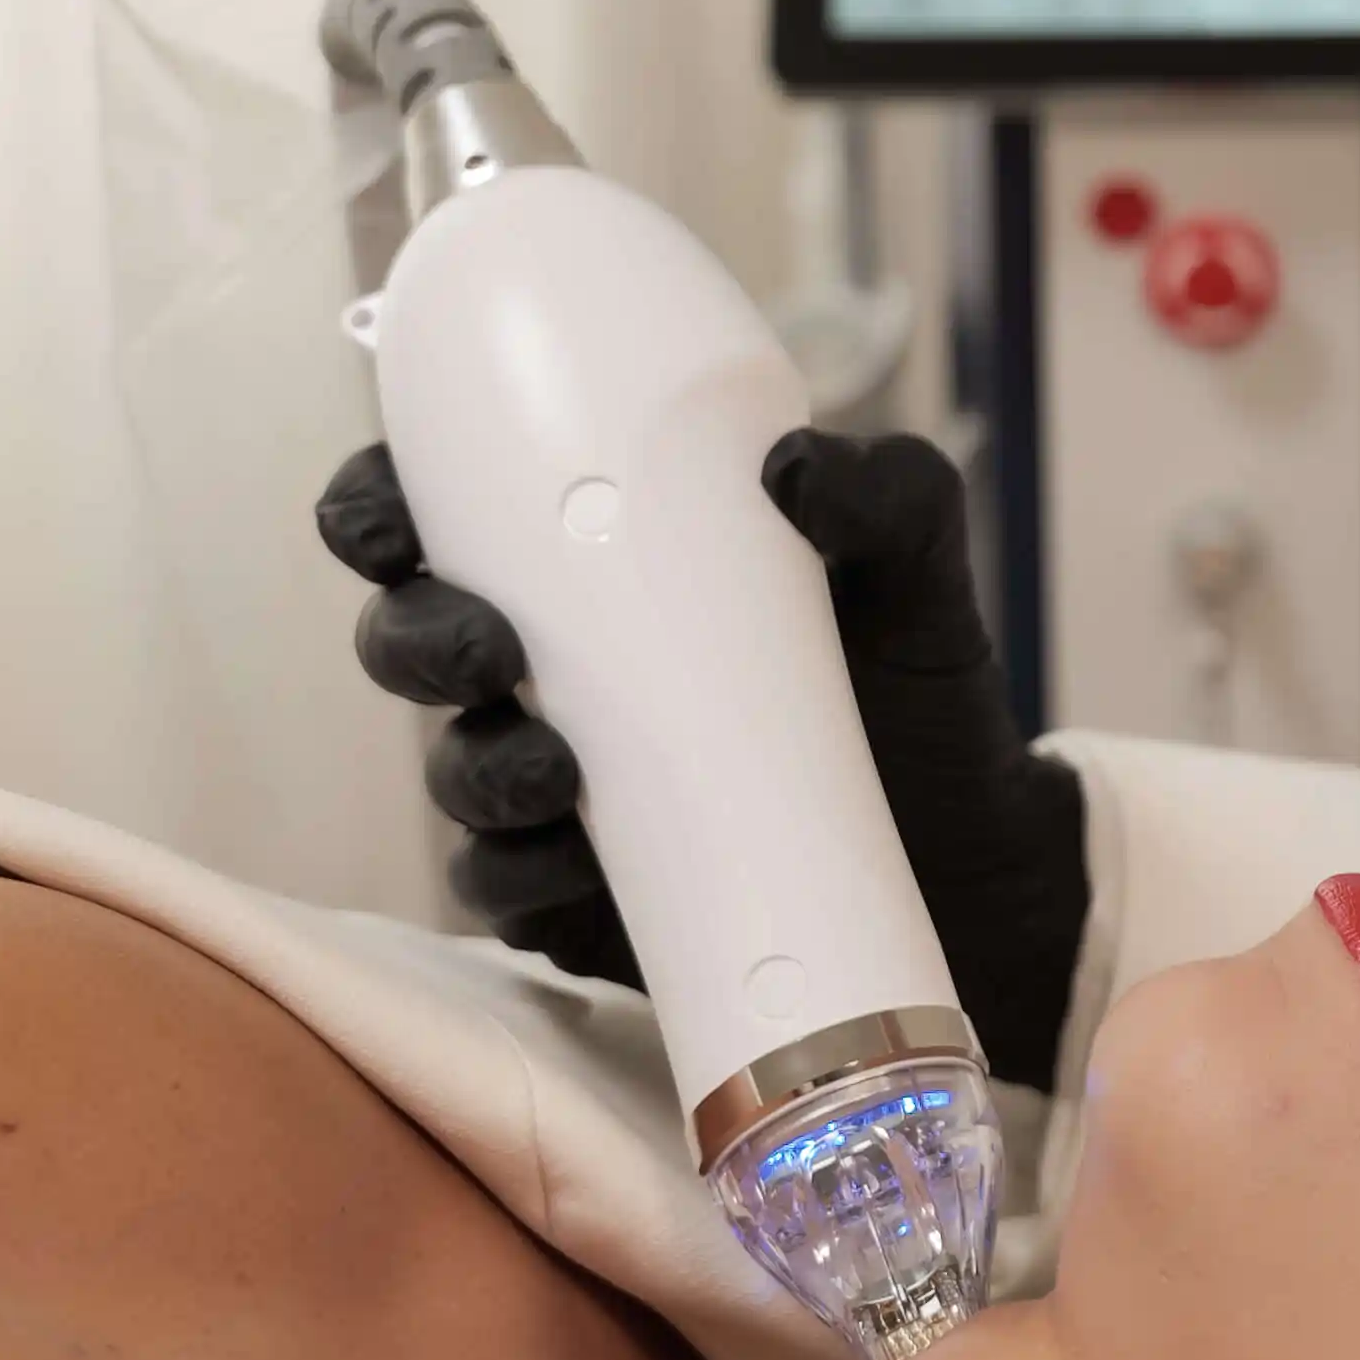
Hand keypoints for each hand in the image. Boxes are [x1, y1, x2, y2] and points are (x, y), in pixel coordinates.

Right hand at [316, 426, 1094, 1088]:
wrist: (977, 856)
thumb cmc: (918, 685)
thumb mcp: (918, 571)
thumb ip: (884, 493)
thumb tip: (794, 465)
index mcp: (597, 566)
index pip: (444, 515)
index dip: (382, 507)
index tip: (387, 515)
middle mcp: (551, 669)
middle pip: (411, 639)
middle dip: (416, 638)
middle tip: (487, 649)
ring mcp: (555, 787)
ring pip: (450, 767)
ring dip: (473, 766)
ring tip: (556, 772)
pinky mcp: (576, 894)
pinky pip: (501, 886)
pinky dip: (518, 872)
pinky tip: (572, 863)